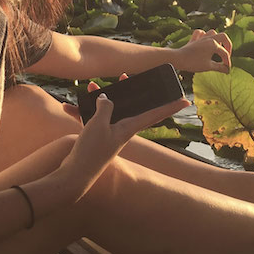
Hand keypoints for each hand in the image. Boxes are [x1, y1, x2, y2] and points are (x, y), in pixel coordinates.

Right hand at [58, 90, 188, 198]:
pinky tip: (68, 108)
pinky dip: (80, 113)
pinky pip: (90, 120)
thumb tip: (105, 98)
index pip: (155, 115)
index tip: (185, 101)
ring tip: (89, 87)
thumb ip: (105, 107)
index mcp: (128, 128)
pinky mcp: (94, 138)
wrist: (74, 175)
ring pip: (106, 111)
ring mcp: (108, 134)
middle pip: (130, 107)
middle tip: (126, 78)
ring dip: (96, 99)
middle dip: (128, 92)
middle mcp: (121, 131)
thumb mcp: (99, 125)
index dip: (170, 107)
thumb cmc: (91, 152)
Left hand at [173, 29, 231, 73]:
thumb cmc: (193, 63)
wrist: (177, 59)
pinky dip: (204, 35)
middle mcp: (208, 38)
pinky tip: (205, 41)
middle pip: (223, 37)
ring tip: (218, 47)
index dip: (227, 62)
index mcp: (213, 44)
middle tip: (228, 54)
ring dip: (217, 39)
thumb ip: (220, 68)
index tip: (227, 69)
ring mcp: (201, 38)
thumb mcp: (208, 67)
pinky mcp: (194, 40)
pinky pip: (200, 33)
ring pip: (212, 32)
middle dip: (228, 45)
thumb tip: (227, 70)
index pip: (224, 53)